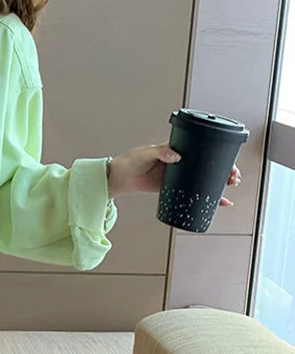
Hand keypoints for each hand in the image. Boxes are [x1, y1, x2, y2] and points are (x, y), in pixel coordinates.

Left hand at [109, 143, 240, 206]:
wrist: (120, 178)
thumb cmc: (130, 161)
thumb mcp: (146, 153)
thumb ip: (160, 152)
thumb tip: (176, 155)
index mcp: (177, 150)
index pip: (203, 150)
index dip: (218, 156)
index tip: (229, 163)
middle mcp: (181, 162)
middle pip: (208, 166)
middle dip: (224, 171)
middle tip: (233, 178)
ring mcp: (179, 176)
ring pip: (204, 180)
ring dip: (219, 184)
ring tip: (230, 187)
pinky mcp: (174, 188)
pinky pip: (193, 193)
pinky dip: (206, 198)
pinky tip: (219, 203)